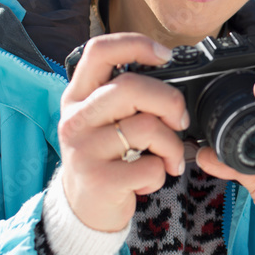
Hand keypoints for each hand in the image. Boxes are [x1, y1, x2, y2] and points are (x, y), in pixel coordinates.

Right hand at [57, 33, 188, 231]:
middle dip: (170, 101)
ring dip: (172, 145)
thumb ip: (126, 96)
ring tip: (168, 158)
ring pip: (147, 127)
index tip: (165, 56)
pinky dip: (161, 173)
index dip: (136, 44)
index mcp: (78, 96)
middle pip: (131, 87)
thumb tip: (171, 72)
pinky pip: (149, 167)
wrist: (83, 209)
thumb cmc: (105, 156)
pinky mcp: (99, 180)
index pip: (99, 51)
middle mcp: (76, 118)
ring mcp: (84, 149)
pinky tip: (148, 180)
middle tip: (179, 120)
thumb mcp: (103, 120)